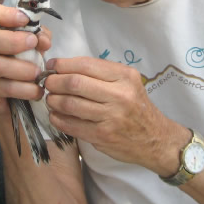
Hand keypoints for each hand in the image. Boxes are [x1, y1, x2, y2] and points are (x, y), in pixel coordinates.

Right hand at [0, 4, 51, 115]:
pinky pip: (1, 87)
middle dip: (11, 41)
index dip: (5, 14)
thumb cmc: (20, 63)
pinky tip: (36, 91)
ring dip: (20, 68)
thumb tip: (43, 40)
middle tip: (33, 43)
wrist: (12, 97)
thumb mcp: (32, 47)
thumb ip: (39, 38)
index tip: (24, 19)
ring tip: (38, 73)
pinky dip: (22, 89)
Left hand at [44, 56, 183, 172]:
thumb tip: (63, 68)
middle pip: (75, 83)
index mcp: (125, 77)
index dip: (63, 64)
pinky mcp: (102, 136)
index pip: (86, 65)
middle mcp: (119, 95)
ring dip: (53, 100)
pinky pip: (72, 125)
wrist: (156, 139)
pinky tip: (55, 115)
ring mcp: (111, 117)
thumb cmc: (136, 107)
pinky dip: (58, 119)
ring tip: (50, 99)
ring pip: (70, 104)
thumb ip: (100, 74)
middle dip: (54, 82)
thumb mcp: (127, 83)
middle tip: (47, 84)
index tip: (51, 66)